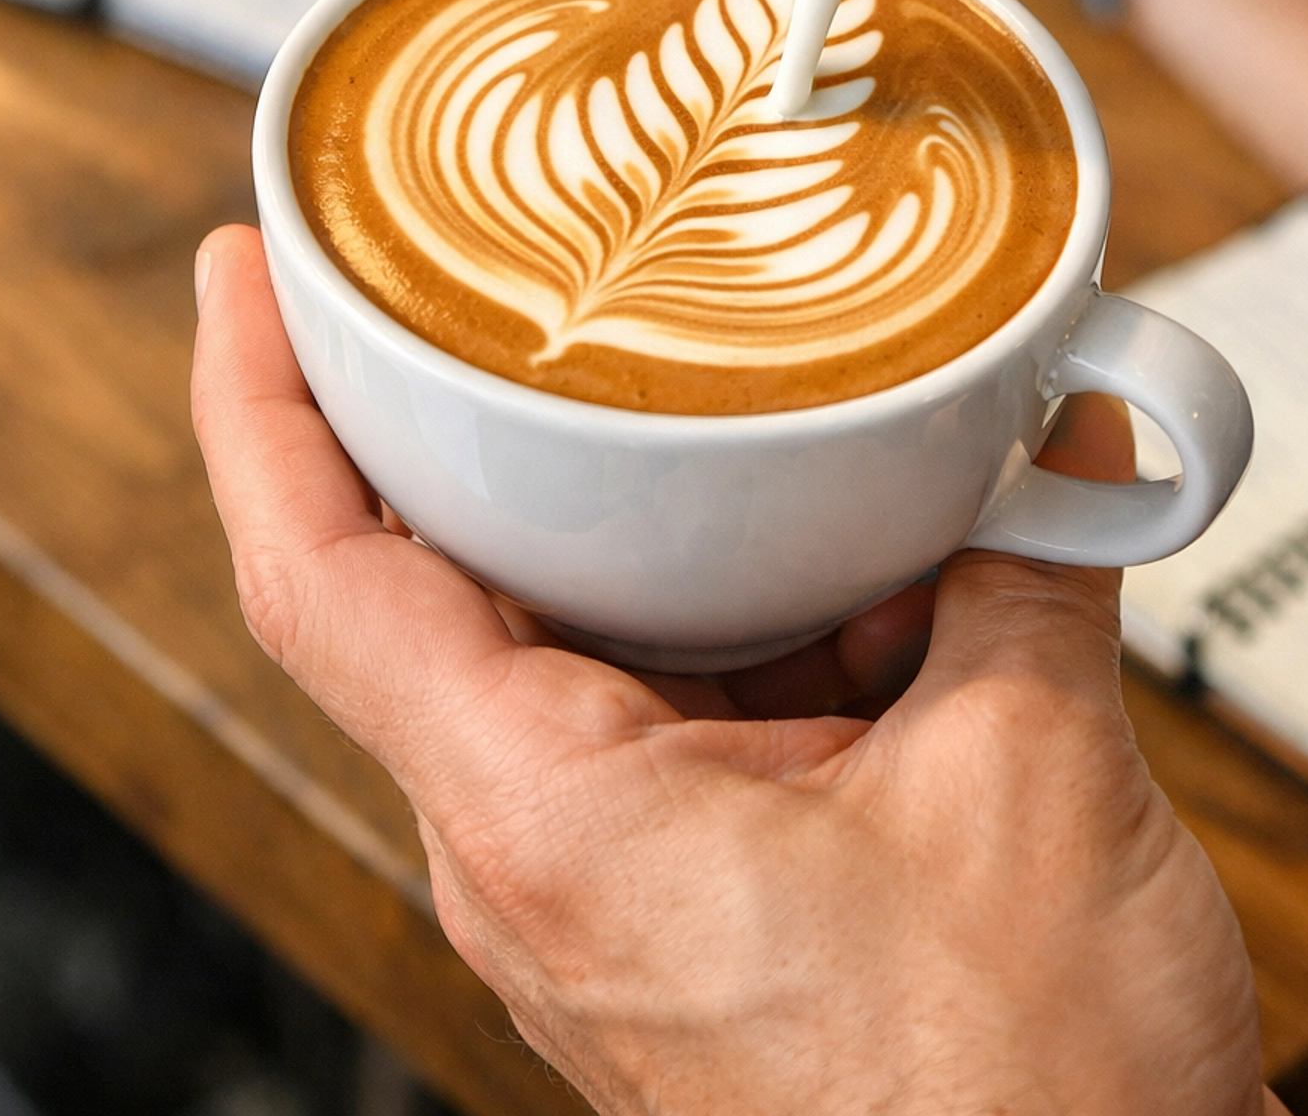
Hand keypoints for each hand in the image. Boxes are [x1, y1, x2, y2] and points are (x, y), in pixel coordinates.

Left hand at [192, 224, 1272, 1115]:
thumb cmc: (1016, 1104)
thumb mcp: (1037, 775)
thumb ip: (1033, 566)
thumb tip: (1058, 433)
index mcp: (556, 816)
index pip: (323, 577)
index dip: (258, 406)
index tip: (249, 276)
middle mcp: (545, 858)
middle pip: (436, 585)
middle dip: (478, 428)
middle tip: (499, 277)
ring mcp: (610, 892)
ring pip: (572, 646)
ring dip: (651, 529)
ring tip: (739, 412)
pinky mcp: (691, 912)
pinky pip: (666, 714)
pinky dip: (738, 617)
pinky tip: (852, 565)